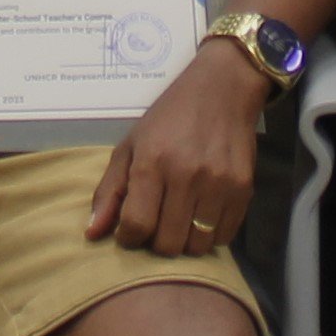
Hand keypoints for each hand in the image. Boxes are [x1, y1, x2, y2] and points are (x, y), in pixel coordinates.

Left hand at [87, 50, 266, 256]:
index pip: (137, 226)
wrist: (222, 90)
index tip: (130, 232)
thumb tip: (92, 234)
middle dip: (156, 242)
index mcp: (152, 163)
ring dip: (184, 241)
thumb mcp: (130, 146)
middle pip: (168, 244)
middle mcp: (186, 176)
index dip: (128, 239)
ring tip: (179, 220)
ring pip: (197, 246)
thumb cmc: (169, 118)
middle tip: (156, 224)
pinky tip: (201, 214)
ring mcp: (218, 185)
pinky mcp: (244, 190)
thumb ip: (109, 191)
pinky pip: (223, 237)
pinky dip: (209, 234)